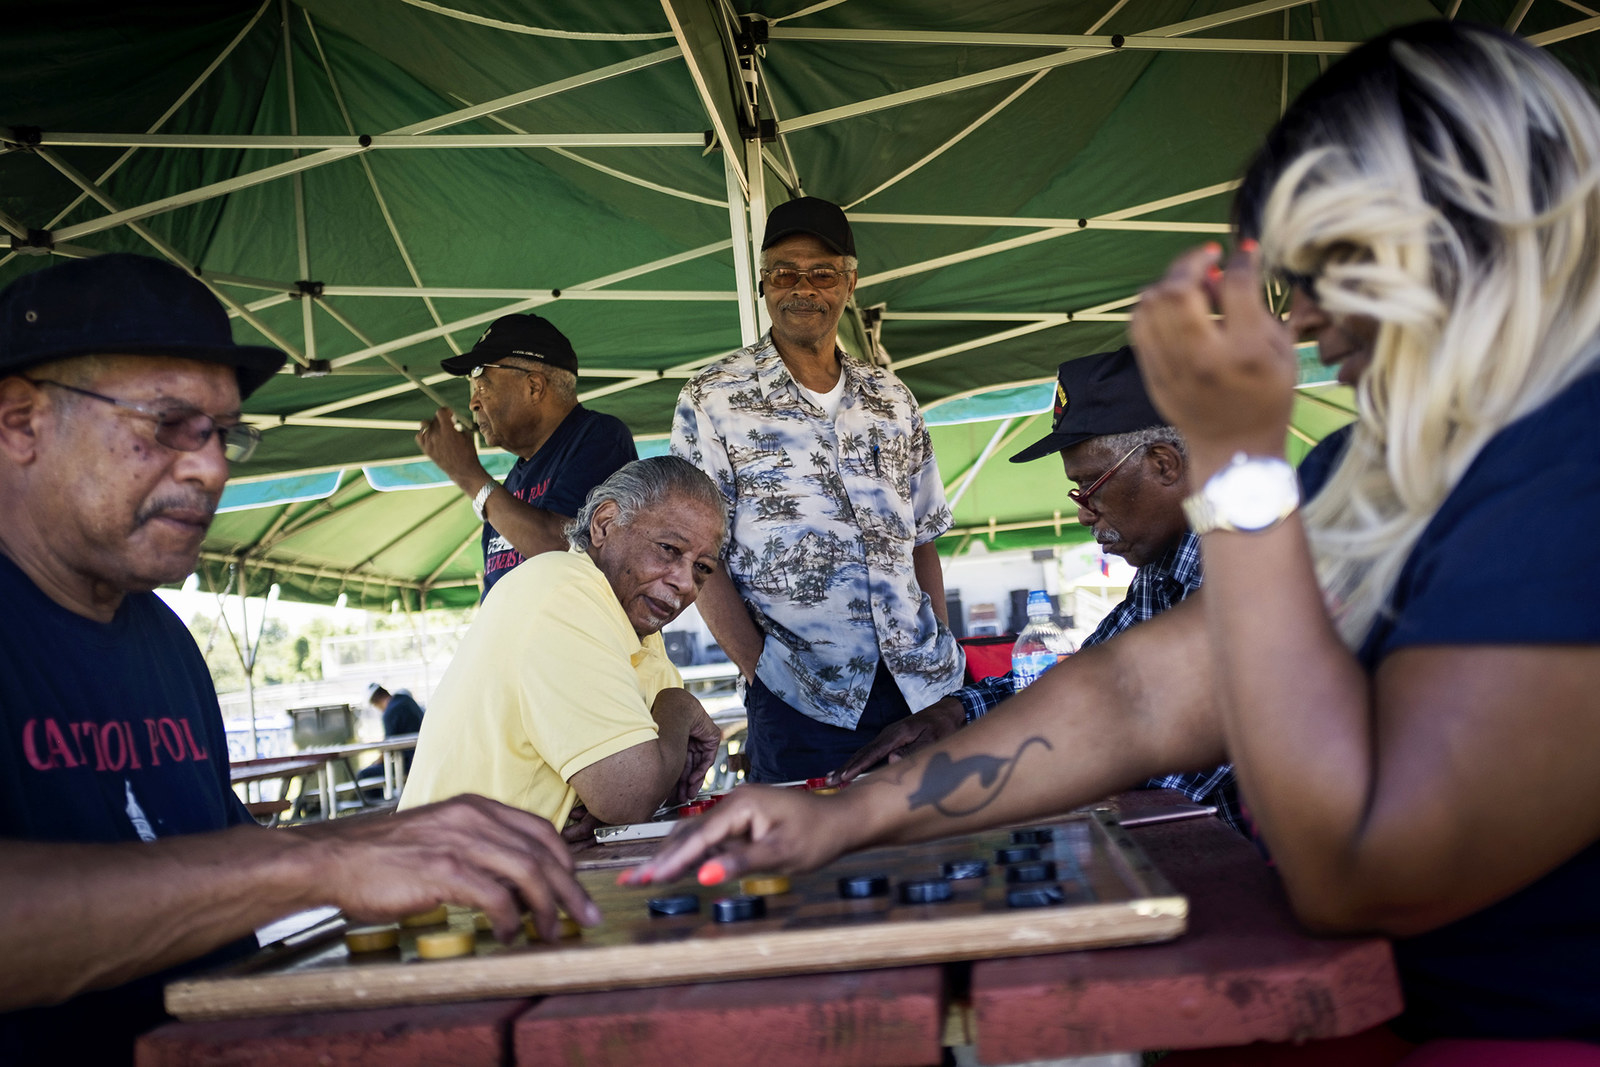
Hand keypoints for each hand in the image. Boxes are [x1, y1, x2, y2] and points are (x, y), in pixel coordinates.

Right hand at [297, 794, 599, 941]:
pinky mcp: (442, 870)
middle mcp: (473, 817)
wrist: (335, 859)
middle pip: (543, 852)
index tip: (575, 888)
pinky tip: (508, 934)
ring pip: (528, 872)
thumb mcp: (440, 835)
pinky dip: (510, 918)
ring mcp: (458, 841)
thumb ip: (477, 847)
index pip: (540, 829)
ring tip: (549, 932)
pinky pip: (494, 896)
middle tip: (584, 917)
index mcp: (476, 806)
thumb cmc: (384, 855)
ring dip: (547, 908)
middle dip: (570, 889)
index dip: (566, 861)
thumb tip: (514, 881)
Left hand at [416, 407, 485, 487]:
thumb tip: (451, 420)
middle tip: (448, 425)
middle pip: (434, 418)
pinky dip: (424, 435)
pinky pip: (419, 436)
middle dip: (441, 419)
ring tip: (439, 431)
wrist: (463, 470)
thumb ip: (456, 425)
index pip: (441, 412)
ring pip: (425, 425)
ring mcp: (430, 442)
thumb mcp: (466, 435)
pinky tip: (432, 437)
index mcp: (448, 429)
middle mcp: (437, 435)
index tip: (450, 414)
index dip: (446, 411)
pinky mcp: (426, 450)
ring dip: (432, 426)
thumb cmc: (468, 453)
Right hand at [620, 785, 860, 887]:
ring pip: (694, 836)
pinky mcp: (740, 822)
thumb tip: (702, 876)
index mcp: (740, 805)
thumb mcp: (781, 854)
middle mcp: (732, 802)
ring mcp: (735, 811)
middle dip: (659, 859)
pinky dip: (687, 855)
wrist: (842, 820)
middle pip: (689, 834)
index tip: (647, 878)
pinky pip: (708, 839)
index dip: (672, 860)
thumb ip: (739, 863)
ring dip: (669, 857)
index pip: (698, 836)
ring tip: (639, 877)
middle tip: (628, 880)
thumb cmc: (818, 836)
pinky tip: (670, 868)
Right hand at [675, 707, 722, 805]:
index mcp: (678, 739)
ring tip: (688, 793)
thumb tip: (655, 786)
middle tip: (682, 797)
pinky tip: (693, 780)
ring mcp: (701, 738)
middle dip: (685, 784)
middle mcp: (690, 739)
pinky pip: (708, 758)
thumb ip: (666, 766)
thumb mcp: (667, 752)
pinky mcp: (712, 737)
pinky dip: (701, 770)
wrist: (677, 710)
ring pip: (699, 764)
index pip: (679, 763)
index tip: (674, 794)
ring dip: (694, 781)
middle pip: (689, 766)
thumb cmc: (666, 726)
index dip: (677, 780)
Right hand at [828, 699, 964, 783]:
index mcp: (897, 734)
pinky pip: (871, 752)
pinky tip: (851, 770)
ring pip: (865, 752)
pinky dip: (858, 761)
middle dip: (846, 767)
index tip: (844, 777)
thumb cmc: (942, 727)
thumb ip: (913, 750)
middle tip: (830, 781)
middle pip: (863, 752)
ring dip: (849, 765)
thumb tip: (891, 761)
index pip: (873, 753)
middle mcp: (888, 734)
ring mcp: (888, 736)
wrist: (947, 711)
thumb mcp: (933, 739)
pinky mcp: (890, 739)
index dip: (858, 766)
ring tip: (833, 778)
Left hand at [1128, 242, 1297, 467]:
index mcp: (1246, 351)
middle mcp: (1204, 357)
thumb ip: (1259, 309)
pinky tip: (1170, 304)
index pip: (1235, 287)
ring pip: (1151, 304)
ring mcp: (1172, 368)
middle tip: (1208, 257)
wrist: (1234, 449)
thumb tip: (1224, 272)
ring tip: (1190, 282)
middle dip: (1192, 261)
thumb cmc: (1267, 398)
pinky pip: (1138, 325)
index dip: (1240, 261)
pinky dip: (1151, 305)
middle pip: (1179, 290)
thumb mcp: (1283, 354)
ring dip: (1170, 281)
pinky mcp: (1153, 375)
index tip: (1244, 253)